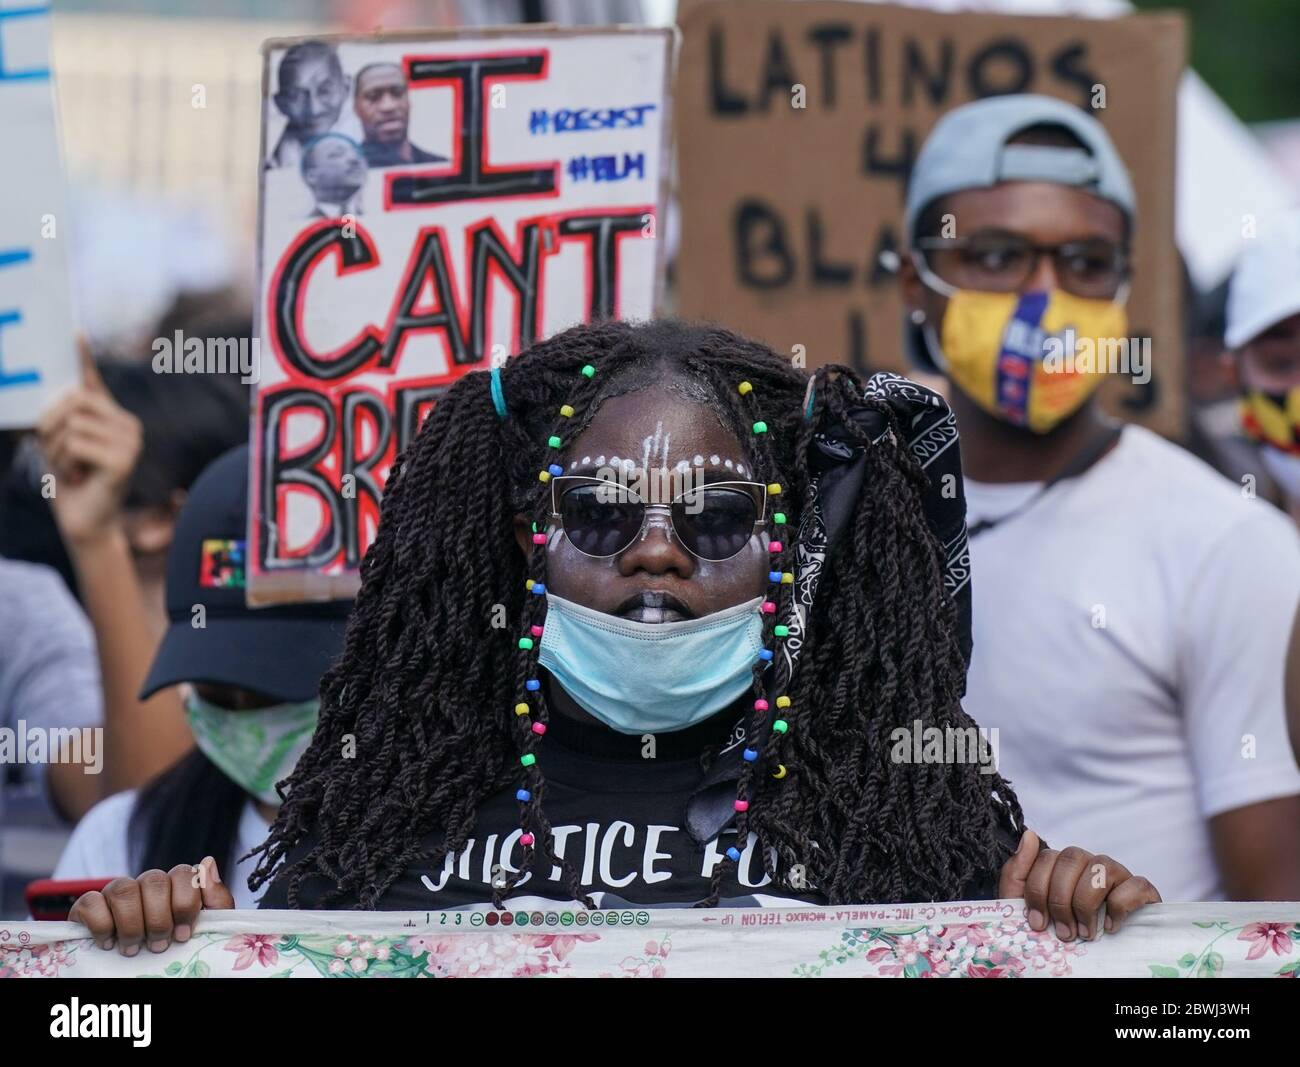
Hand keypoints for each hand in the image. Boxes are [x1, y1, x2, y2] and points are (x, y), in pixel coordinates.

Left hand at [36, 338, 142, 547]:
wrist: (84, 523)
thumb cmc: (70, 483)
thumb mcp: (59, 445)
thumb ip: (59, 420)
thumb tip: (56, 395)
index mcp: (111, 417)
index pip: (94, 380)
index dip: (83, 356)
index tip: (74, 332)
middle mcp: (127, 424)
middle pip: (73, 400)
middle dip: (49, 425)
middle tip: (53, 452)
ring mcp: (130, 441)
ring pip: (71, 423)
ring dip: (55, 449)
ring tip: (69, 468)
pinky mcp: (124, 459)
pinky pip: (77, 443)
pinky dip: (66, 461)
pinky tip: (79, 476)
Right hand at [68, 856, 234, 955]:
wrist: (147, 977)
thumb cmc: (177, 950)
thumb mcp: (204, 929)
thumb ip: (215, 899)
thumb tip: (208, 862)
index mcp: (176, 886)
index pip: (183, 873)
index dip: (184, 904)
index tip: (183, 936)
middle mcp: (147, 884)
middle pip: (153, 880)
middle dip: (158, 919)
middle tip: (159, 947)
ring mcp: (116, 893)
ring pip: (122, 888)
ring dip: (131, 923)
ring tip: (134, 949)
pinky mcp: (88, 907)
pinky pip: (90, 901)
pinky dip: (100, 924)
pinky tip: (108, 943)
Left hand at [998, 829, 1160, 940]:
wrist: (1092, 962)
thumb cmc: (1057, 929)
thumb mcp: (1025, 904)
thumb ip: (1018, 871)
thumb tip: (1028, 834)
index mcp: (1062, 864)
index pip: (1047, 856)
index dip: (1038, 891)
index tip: (1038, 923)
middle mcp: (1089, 863)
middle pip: (1072, 857)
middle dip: (1061, 899)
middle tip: (1063, 932)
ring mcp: (1117, 873)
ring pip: (1101, 866)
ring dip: (1087, 903)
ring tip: (1085, 933)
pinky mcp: (1142, 890)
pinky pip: (1136, 884)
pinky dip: (1120, 907)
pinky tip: (1110, 927)